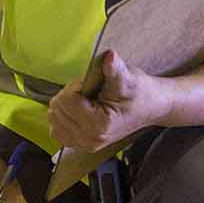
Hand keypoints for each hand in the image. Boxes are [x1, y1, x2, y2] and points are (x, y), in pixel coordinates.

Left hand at [47, 50, 172, 153]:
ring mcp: (84, 145)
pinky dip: (63, 118)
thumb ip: (114, 68)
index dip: (76, 87)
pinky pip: (57, 130)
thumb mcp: (128, 77)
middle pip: (57, 110)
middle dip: (69, 96)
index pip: (65, 101)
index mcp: (99, 125)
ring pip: (54, 120)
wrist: (150, 107)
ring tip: (86, 101)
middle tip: (91, 92)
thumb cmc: (139, 92)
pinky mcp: (81, 145)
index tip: (93, 85)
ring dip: (65, 106)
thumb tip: (110, 57)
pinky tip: (79, 111)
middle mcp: (89, 139)